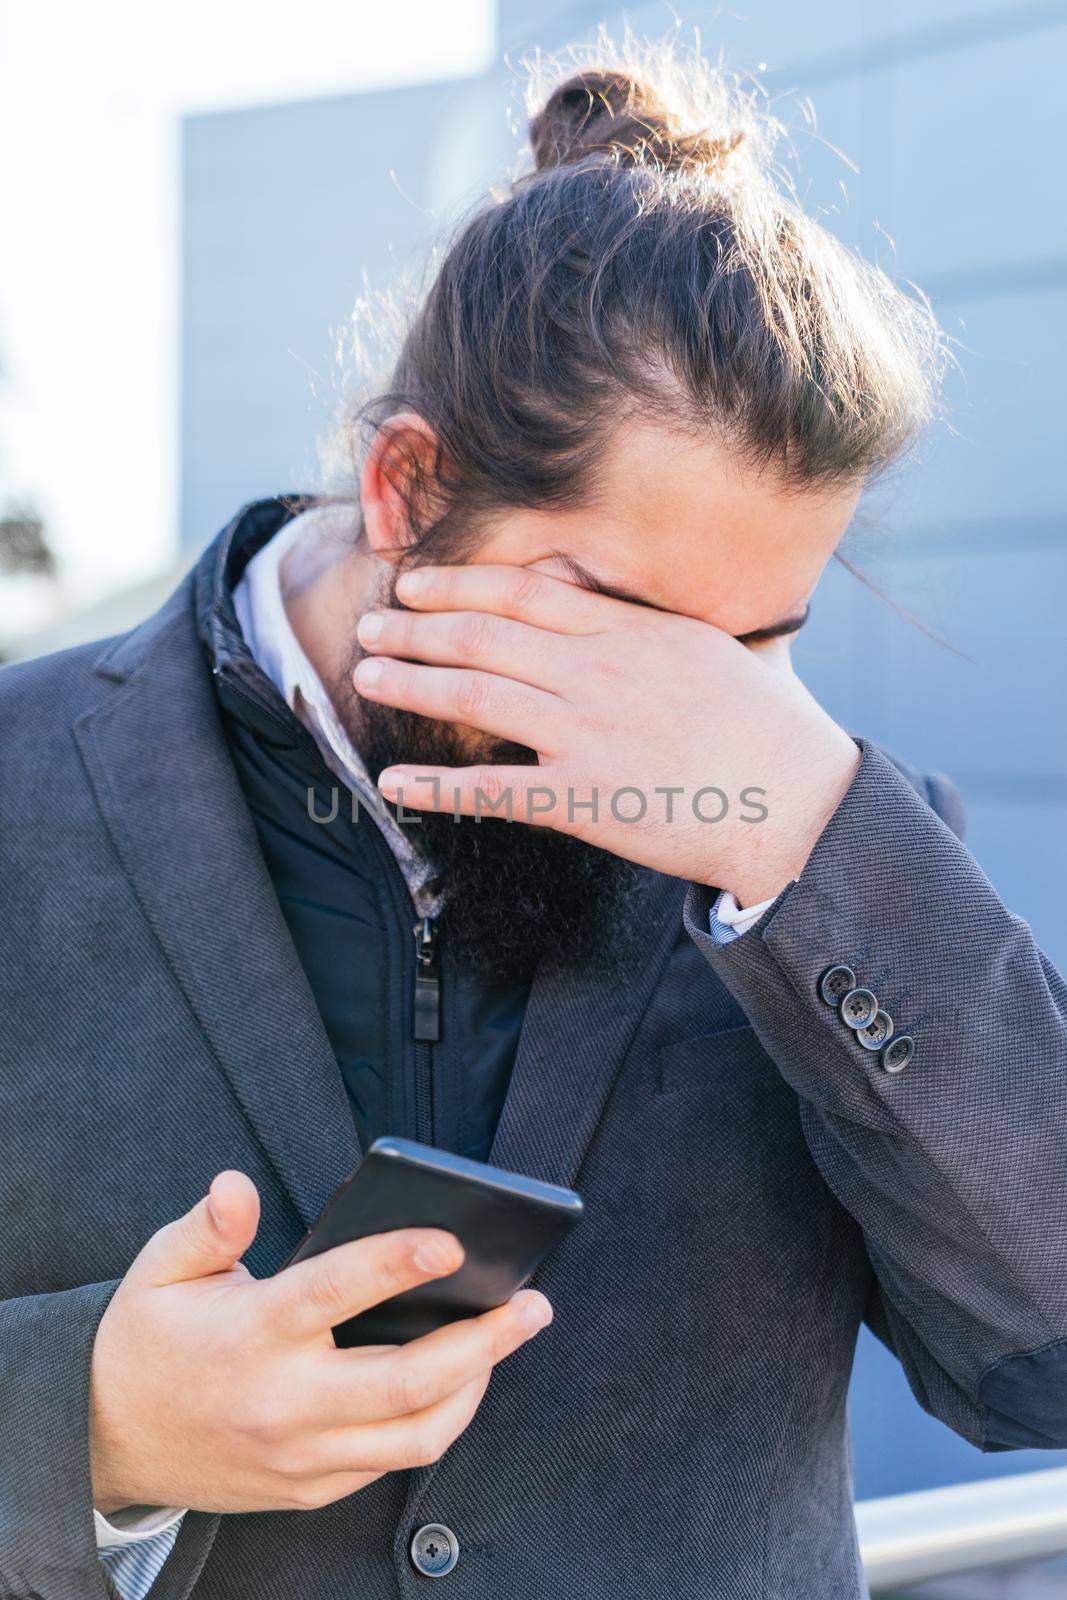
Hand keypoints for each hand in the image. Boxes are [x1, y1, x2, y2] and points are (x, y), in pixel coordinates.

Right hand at [90, 1171, 550, 1514]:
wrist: (103, 1440)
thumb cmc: (147, 1340)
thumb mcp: (161, 1269)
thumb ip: (209, 1227)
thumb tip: (237, 1184)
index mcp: (251, 1334)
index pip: (336, 1293)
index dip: (397, 1263)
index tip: (452, 1243)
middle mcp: (282, 1401)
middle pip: (406, 1381)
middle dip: (484, 1343)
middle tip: (533, 1305)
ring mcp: (300, 1455)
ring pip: (415, 1436)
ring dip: (476, 1388)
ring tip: (509, 1341)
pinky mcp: (308, 1488)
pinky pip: (390, 1463)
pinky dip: (435, 1424)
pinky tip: (460, 1383)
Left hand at [353, 564, 859, 904]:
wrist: (799, 804)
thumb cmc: (777, 728)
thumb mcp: (738, 648)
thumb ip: (688, 621)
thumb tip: (686, 594)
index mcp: (633, 630)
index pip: (526, 591)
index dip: (461, 583)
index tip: (417, 583)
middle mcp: (600, 671)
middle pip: (485, 634)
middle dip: (417, 627)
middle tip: (372, 625)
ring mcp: (588, 733)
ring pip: (477, 694)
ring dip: (412, 681)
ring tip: (366, 673)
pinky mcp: (585, 799)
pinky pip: (494, 791)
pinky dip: (437, 787)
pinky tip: (392, 782)